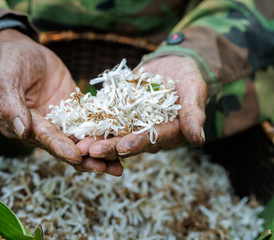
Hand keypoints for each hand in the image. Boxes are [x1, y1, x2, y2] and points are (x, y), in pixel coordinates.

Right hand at [0, 29, 121, 175]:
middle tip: (108, 169)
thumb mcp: (6, 81)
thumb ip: (11, 105)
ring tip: (120, 165)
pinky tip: (122, 141)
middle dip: (88, 159)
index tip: (77, 157)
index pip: (46, 139)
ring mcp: (62, 122)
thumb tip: (21, 131)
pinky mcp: (75, 112)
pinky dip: (104, 134)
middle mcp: (45, 130)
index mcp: (26, 126)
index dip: (61, 148)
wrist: (25, 52)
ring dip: (100, 153)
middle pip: (67, 147)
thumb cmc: (10, 64)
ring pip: (82, 140)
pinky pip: (91, 124)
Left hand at [76, 55, 206, 158]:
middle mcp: (147, 133)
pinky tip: (74, 122)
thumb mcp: (194, 91)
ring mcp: (131, 123)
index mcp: (167, 133)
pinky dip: (90, 120)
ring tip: (77, 142)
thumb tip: (198, 140)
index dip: (136, 144)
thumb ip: (194, 114)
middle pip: (127, 142)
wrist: (172, 65)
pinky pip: (104, 116)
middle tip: (89, 151)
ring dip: (95, 138)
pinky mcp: (119, 111)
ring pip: (112, 133)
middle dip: (108, 147)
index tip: (122, 147)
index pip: (151, 140)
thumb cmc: (188, 77)